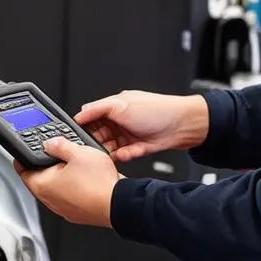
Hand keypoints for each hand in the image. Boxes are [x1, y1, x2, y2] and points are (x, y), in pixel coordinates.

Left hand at [14, 137, 123, 226]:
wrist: (119, 204)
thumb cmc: (99, 183)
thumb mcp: (78, 152)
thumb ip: (59, 145)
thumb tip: (51, 143)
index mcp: (42, 185)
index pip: (22, 170)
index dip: (22, 158)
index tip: (22, 153)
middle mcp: (49, 201)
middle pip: (38, 180)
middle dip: (44, 166)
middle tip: (51, 155)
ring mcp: (63, 209)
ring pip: (55, 189)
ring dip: (60, 178)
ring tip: (71, 165)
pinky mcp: (77, 213)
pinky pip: (69, 197)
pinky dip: (72, 188)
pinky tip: (84, 179)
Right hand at [74, 90, 209, 162]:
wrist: (183, 125)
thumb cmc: (157, 110)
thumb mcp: (122, 105)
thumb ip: (98, 109)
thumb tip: (80, 112)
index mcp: (115, 107)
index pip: (92, 117)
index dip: (84, 125)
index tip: (76, 135)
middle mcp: (120, 120)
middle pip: (99, 134)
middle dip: (95, 141)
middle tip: (90, 148)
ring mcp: (129, 135)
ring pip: (110, 146)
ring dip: (108, 151)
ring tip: (106, 154)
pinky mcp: (138, 148)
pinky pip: (124, 155)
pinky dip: (123, 156)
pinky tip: (124, 154)